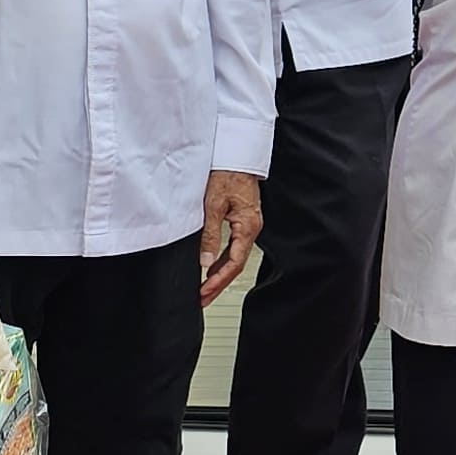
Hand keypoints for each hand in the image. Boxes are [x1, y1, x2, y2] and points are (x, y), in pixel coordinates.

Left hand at [199, 170, 263, 303]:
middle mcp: (252, 228)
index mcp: (248, 226)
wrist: (237, 156)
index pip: (234, 263)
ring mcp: (249, 225)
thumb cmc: (228, 174)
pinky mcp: (243, 220)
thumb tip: (206, 261)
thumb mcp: (213, 206)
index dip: (218, 281)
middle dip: (219, 283)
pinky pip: (235, 247)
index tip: (204, 292)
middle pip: (236, 265)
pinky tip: (212, 266)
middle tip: (203, 298)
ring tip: (205, 288)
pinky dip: (223, 260)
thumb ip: (210, 235)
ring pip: (235, 257)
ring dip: (220, 274)